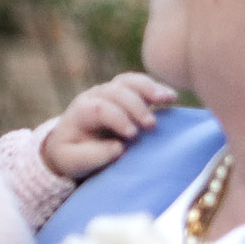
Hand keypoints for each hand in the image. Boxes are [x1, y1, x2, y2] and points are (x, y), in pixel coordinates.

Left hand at [43, 72, 177, 179]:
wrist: (73, 144)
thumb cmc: (74, 154)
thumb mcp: (73, 161)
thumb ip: (91, 156)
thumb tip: (119, 148)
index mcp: (80, 111)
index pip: (98, 108)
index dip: (117, 118)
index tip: (133, 135)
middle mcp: (96, 96)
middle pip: (116, 91)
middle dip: (135, 106)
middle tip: (150, 125)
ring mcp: (112, 92)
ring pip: (130, 82)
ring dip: (150, 89)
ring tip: (169, 99)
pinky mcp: (127, 94)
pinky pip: (141, 84)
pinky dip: (157, 88)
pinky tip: (171, 97)